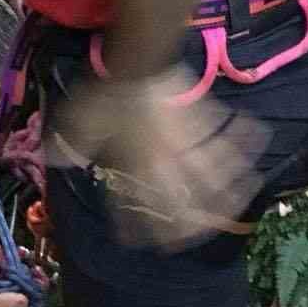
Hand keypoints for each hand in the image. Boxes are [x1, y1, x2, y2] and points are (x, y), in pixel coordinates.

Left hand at [45, 71, 266, 249]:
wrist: (138, 63)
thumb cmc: (107, 93)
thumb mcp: (80, 119)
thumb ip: (70, 143)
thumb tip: (52, 157)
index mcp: (135, 167)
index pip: (137, 207)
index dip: (136, 228)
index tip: (141, 243)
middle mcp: (165, 163)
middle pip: (183, 205)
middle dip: (188, 228)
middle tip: (190, 239)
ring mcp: (185, 145)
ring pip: (211, 180)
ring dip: (224, 197)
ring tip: (231, 211)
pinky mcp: (199, 123)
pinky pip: (224, 139)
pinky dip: (242, 142)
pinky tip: (256, 142)